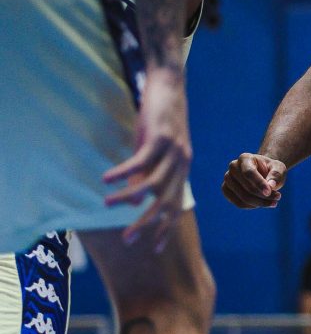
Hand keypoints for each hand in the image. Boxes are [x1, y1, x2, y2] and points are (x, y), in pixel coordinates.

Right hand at [103, 66, 191, 250]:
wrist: (170, 85)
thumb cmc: (158, 119)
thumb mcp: (151, 151)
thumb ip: (145, 176)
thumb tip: (136, 202)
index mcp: (182, 170)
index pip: (175, 204)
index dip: (166, 227)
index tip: (156, 248)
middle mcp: (182, 163)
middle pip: (165, 200)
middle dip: (147, 223)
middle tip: (128, 240)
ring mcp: (173, 151)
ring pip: (152, 183)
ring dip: (128, 196)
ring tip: (106, 204)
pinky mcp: (161, 137)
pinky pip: (141, 161)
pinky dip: (123, 172)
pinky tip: (106, 179)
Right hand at [222, 152, 286, 209]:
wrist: (262, 172)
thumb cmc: (271, 169)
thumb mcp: (279, 168)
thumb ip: (276, 175)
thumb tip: (271, 186)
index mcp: (245, 158)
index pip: (249, 173)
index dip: (259, 184)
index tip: (270, 192)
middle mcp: (233, 167)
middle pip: (247, 187)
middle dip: (264, 196)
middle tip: (278, 197)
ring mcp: (228, 179)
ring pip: (243, 197)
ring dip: (260, 203)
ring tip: (273, 201)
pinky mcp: (226, 190)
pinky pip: (238, 203)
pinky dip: (252, 206)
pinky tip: (262, 203)